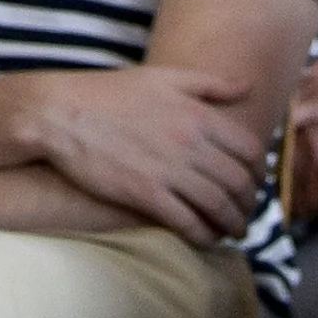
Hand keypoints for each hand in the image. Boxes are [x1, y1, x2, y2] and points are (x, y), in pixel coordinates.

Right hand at [3, 66, 269, 241]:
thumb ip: (210, 84)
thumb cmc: (107, 92)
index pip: (251, 149)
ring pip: (220, 205)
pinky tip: (206, 239)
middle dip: (250, 202)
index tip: (254, 180)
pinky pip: (188, 222)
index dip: (259, 170)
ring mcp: (169, 170)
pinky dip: (205, 235)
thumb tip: (248, 87)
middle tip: (246, 211)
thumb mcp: (162, 78)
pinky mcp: (145, 194)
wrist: (58, 113)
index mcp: (198, 114)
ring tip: (234, 231)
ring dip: (234, 223)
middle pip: (240, 182)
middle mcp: (190, 143)